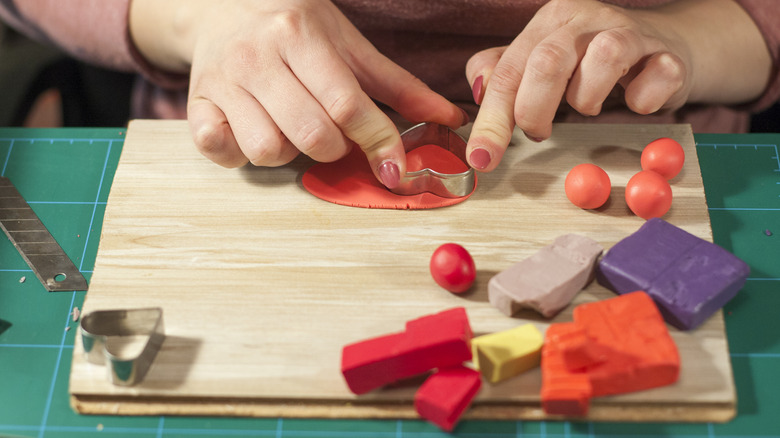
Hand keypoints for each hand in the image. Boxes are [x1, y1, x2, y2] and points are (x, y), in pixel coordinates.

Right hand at [130, 0, 465, 187]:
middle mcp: (258, 57)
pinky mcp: (195, 104)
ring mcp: (223, 81)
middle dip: (334, 148)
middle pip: (311, 134)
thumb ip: (397, 85)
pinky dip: (239, 154)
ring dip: (289, 153)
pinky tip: (252, 134)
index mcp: (300, 36)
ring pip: (267, 151)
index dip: (377, 140)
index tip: (394, 167)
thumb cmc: (293, 28)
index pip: (347, 103)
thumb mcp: (347, 44)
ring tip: (290, 129)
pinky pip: (217, 150)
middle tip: (332, 133)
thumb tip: (449, 118)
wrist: (220, 6)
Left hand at [464, 0, 770, 171]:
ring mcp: (630, 32)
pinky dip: (642, 98)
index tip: (482, 158)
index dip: (491, 120)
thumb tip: (477, 90)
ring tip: (586, 107)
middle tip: (539, 132)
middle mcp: (585, 19)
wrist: (662, 48)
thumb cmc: (589, 63)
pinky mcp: (668, 55)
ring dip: (587, 99)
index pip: (507, 72)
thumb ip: (500, 75)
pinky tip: (635, 102)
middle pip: (547, 61)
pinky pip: (657, 76)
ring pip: (604, 57)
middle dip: (534, 110)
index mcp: (548, 23)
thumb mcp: (538, 64)